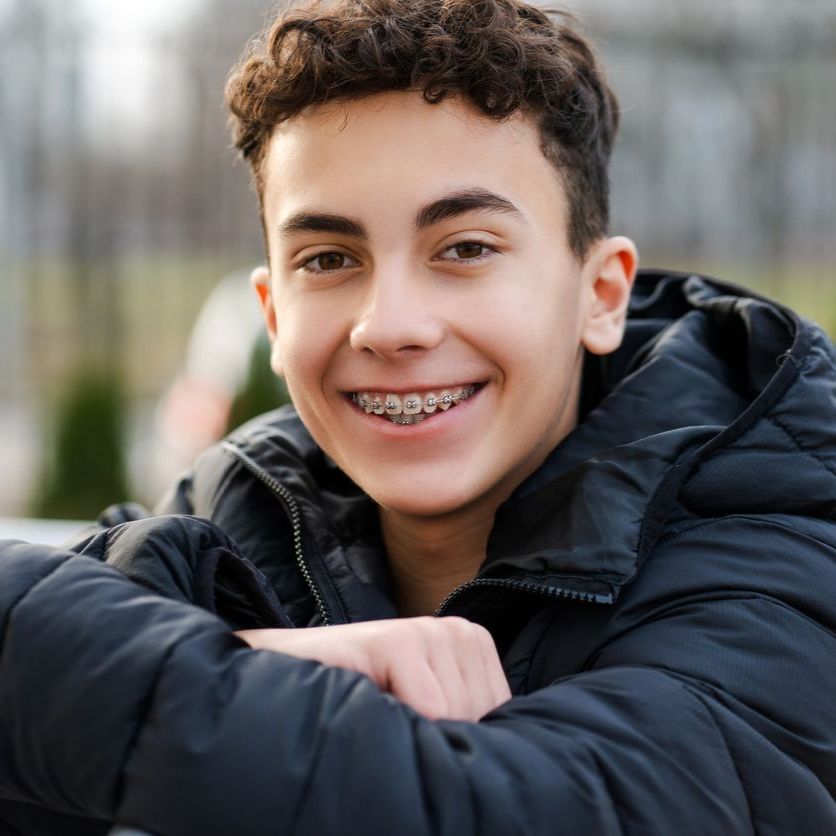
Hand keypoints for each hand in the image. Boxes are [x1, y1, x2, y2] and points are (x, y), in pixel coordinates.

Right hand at [235, 616, 510, 721]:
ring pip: (458, 717)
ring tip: (380, 713)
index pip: (503, 718)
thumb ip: (467, 721)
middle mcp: (458, 631)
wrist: (284, 677)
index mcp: (474, 644)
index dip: (464, 742)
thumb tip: (509, 770)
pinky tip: (369, 706)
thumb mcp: (428, 712)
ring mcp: (427, 630)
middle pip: (483, 719)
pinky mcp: (395, 640)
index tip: (422, 732)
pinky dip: (401, 726)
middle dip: (441, 739)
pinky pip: (431, 708)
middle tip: (395, 722)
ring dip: (415, 734)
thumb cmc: (361, 703)